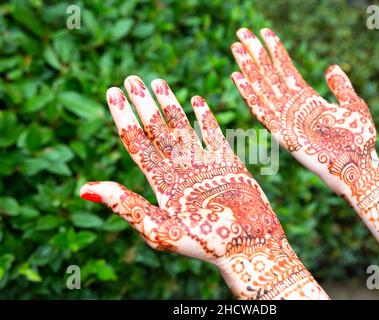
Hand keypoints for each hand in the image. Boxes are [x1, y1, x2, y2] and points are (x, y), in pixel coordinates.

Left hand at [80, 76, 326, 298]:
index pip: (137, 145)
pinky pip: (213, 135)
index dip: (124, 119)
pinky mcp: (228, 163)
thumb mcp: (160, 228)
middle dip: (143, 105)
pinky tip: (195, 100)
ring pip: (181, 129)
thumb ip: (127, 205)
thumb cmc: (207, 244)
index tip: (113, 93)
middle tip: (131, 79)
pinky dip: (204, 118)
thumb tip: (85, 188)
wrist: (250, 246)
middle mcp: (179, 172)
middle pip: (156, 132)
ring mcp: (203, 166)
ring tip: (157, 82)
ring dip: (169, 105)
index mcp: (161, 186)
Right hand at [231, 28, 378, 211]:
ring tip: (236, 46)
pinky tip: (238, 77)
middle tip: (242, 32)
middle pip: (270, 74)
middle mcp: (293, 107)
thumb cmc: (360, 142)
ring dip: (248, 67)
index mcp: (308, 100)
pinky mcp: (282, 133)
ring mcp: (286, 119)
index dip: (275, 51)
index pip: (286, 69)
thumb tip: (331, 67)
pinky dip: (248, 93)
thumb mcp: (353, 106)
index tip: (264, 32)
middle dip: (255, 53)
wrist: (358, 168)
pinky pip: (261, 110)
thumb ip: (341, 87)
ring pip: (262, 87)